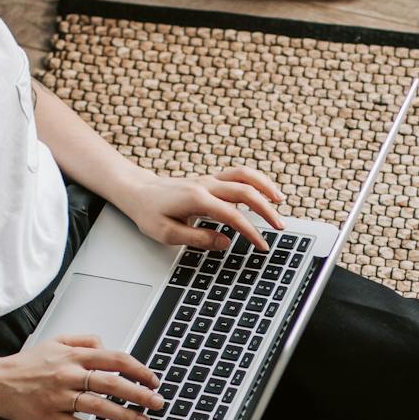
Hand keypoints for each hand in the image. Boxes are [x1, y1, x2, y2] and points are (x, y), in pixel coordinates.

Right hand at [0, 334, 165, 419]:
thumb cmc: (26, 364)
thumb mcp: (55, 341)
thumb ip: (83, 340)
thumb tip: (106, 345)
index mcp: (73, 356)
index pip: (115, 359)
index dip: (138, 369)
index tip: (153, 379)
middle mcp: (68, 375)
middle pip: (112, 383)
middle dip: (140, 393)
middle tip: (157, 402)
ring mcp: (59, 397)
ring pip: (99, 406)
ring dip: (125, 415)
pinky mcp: (50, 417)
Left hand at [120, 166, 287, 253]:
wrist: (138, 191)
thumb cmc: (150, 212)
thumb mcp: (167, 233)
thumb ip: (197, 239)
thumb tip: (225, 243)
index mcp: (196, 199)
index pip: (233, 215)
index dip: (251, 231)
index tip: (262, 245)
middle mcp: (206, 185)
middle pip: (245, 191)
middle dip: (266, 209)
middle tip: (280, 227)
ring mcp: (209, 179)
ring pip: (244, 175)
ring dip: (265, 186)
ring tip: (280, 200)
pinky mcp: (210, 179)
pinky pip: (237, 174)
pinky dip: (255, 180)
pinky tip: (264, 192)